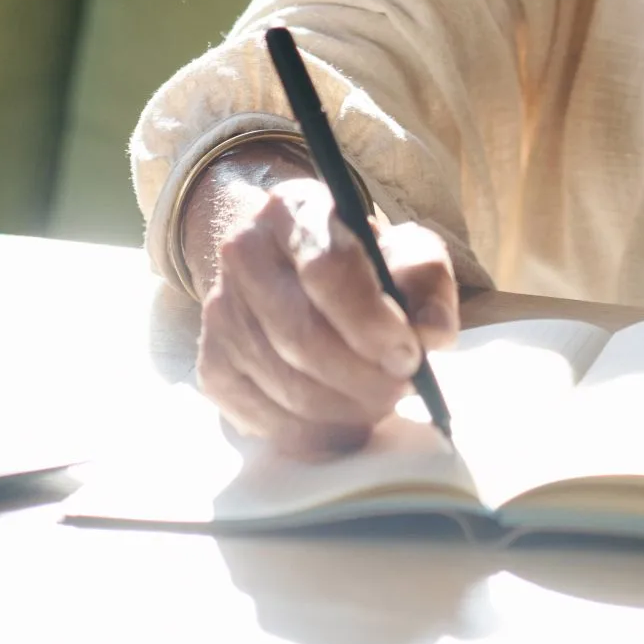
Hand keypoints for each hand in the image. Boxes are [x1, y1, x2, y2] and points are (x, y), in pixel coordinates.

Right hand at [193, 174, 458, 457]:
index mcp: (294, 210)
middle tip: (401, 389)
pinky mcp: (211, 366)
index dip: (371, 321)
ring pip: (284, 382)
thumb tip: (432, 333)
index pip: (326, 269)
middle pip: (301, 334)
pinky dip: (312, 433)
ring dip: (344, 408)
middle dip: (362, 375)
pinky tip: (345, 423)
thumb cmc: (357, 259)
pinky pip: (262, 418)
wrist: (287, 268)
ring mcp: (220, 313)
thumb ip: (426, 278)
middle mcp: (242, 254)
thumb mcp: (402, 247)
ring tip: (380, 402)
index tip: (410, 354)